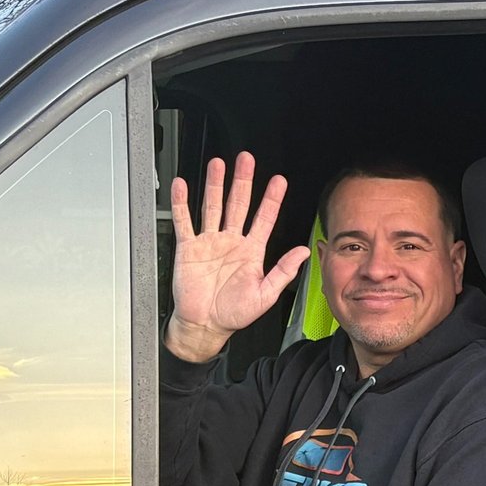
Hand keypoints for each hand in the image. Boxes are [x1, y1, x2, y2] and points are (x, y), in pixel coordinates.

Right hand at [165, 153, 310, 363]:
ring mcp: (209, 242)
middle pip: (238, 204)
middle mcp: (231, 242)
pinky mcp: (189, 248)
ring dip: (215, 185)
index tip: (279, 181)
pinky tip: (183, 186)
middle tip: (246, 159)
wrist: (205, 325)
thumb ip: (284, 271)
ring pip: (213, 206)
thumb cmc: (234, 313)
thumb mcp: (266, 294)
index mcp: (251, 251)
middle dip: (243, 181)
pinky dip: (182, 203)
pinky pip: (185, 221)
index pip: (264, 218)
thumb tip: (303, 252)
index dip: (272, 199)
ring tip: (218, 164)